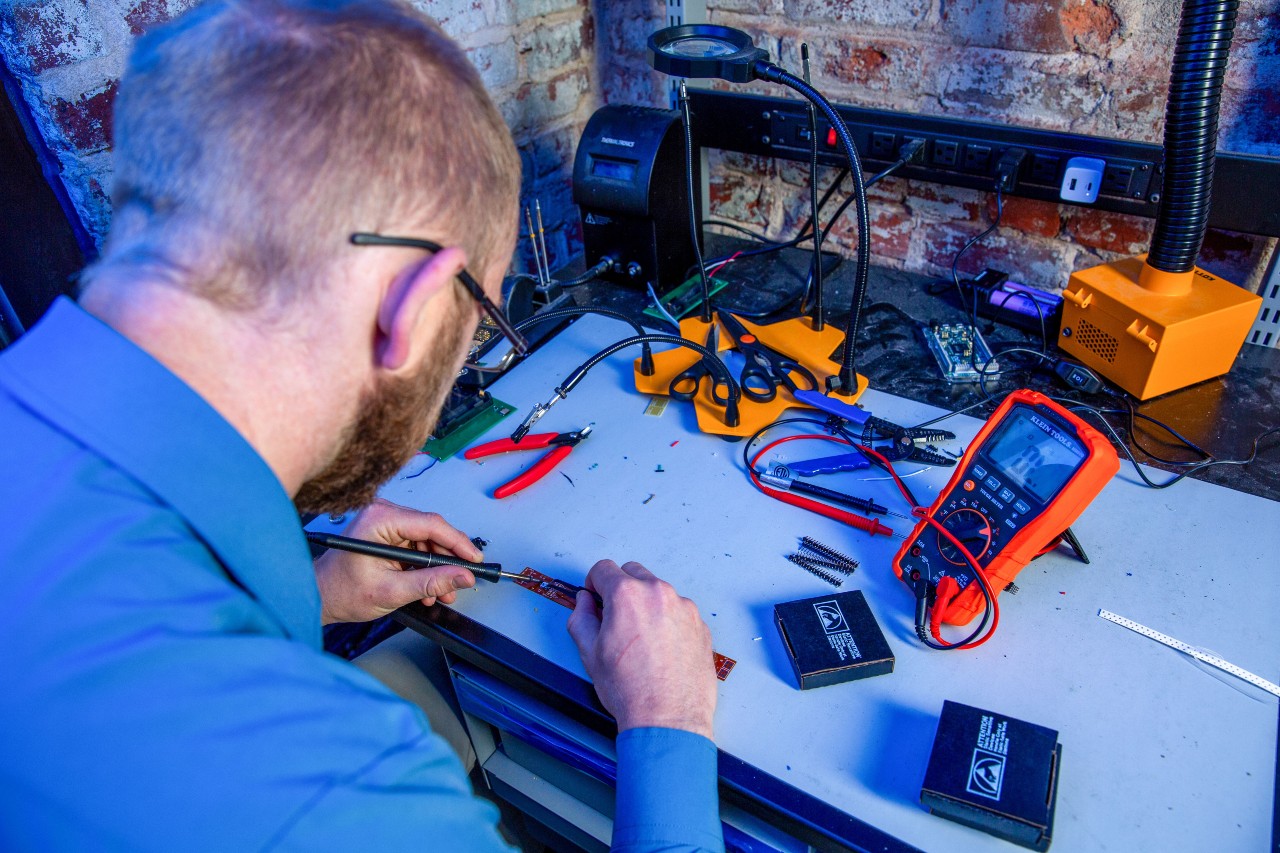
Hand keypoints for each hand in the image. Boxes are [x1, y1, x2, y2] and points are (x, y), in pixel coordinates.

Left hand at [313, 499, 480, 624]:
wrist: (319, 597)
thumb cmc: (341, 591)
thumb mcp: (392, 591)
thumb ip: (431, 582)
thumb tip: (462, 576)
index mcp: (379, 519)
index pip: (431, 524)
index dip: (458, 543)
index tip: (474, 559)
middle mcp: (382, 513)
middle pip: (432, 531)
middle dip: (447, 560)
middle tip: (461, 580)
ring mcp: (384, 521)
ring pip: (427, 540)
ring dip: (437, 567)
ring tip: (443, 591)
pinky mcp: (386, 532)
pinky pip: (417, 545)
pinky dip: (425, 566)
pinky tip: (429, 586)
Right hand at [567, 560, 715, 738]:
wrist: (668, 719)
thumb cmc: (632, 691)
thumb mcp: (589, 653)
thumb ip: (581, 617)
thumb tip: (584, 603)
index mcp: (627, 595)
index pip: (603, 569)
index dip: (593, 583)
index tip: (595, 596)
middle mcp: (658, 594)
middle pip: (633, 573)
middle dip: (620, 588)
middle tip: (615, 617)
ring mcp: (684, 607)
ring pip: (658, 591)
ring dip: (646, 604)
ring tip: (640, 639)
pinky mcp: (700, 624)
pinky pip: (678, 610)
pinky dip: (667, 620)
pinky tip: (660, 647)